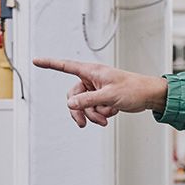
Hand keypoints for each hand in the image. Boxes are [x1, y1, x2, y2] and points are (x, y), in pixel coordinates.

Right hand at [33, 57, 167, 127]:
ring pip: (84, 106)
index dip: (50, 64)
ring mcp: (97, 90)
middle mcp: (92, 79)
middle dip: (80, 111)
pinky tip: (113, 111)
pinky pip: (94, 109)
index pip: (66, 66)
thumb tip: (70, 104)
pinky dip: (101, 113)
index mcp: (92, 72)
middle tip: (82, 124)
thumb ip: (88, 100)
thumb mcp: (109, 96)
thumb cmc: (134, 89)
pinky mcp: (102, 99)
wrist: (149, 96)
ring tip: (106, 118)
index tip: (36, 61)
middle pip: (73, 97)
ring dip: (93, 114)